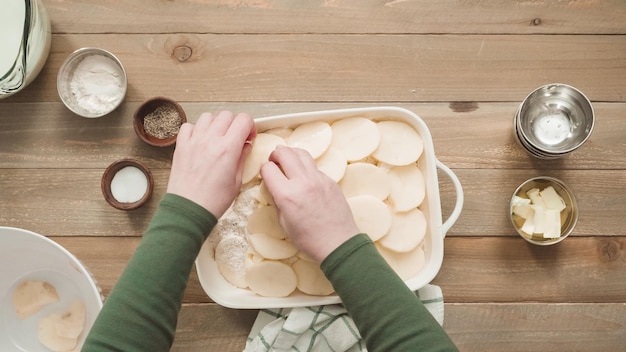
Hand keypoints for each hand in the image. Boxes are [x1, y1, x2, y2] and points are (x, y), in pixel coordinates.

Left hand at [167, 111, 255, 217]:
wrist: (188, 210)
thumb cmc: (212, 201)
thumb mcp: (236, 181)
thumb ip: (241, 158)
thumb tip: (245, 145)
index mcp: (227, 149)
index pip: (243, 120)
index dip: (250, 127)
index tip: (248, 137)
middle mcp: (210, 141)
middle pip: (227, 115)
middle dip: (235, 124)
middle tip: (235, 138)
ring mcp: (194, 142)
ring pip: (208, 117)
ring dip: (216, 124)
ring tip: (217, 138)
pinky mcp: (181, 146)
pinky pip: (189, 126)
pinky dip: (196, 129)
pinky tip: (201, 141)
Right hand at [260, 146, 359, 262]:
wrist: (338, 243)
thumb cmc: (309, 239)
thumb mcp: (284, 222)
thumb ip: (277, 200)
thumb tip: (274, 186)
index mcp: (287, 195)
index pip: (268, 169)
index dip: (264, 170)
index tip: (266, 174)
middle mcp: (303, 182)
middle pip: (285, 153)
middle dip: (276, 154)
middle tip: (274, 160)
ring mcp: (319, 179)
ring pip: (302, 153)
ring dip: (291, 153)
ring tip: (288, 160)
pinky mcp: (330, 181)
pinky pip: (314, 167)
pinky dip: (306, 167)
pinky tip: (304, 177)